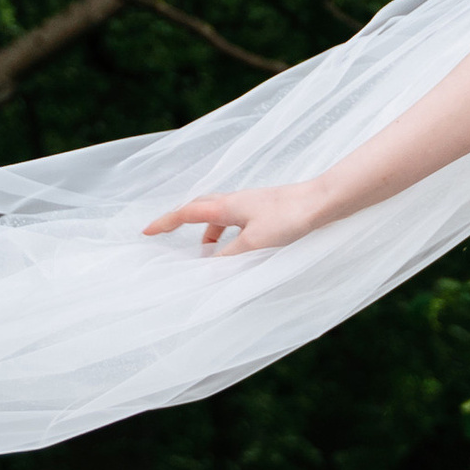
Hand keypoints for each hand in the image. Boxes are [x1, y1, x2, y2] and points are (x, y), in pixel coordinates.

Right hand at [141, 179, 333, 252]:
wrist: (323, 201)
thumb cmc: (289, 217)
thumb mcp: (253, 243)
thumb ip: (228, 258)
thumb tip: (208, 268)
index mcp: (227, 206)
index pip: (187, 212)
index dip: (165, 223)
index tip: (146, 232)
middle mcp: (237, 201)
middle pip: (201, 208)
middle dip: (182, 221)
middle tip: (168, 234)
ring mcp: (253, 203)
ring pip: (220, 214)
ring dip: (208, 231)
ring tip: (207, 253)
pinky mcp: (267, 208)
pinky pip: (237, 219)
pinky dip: (228, 232)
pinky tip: (238, 247)